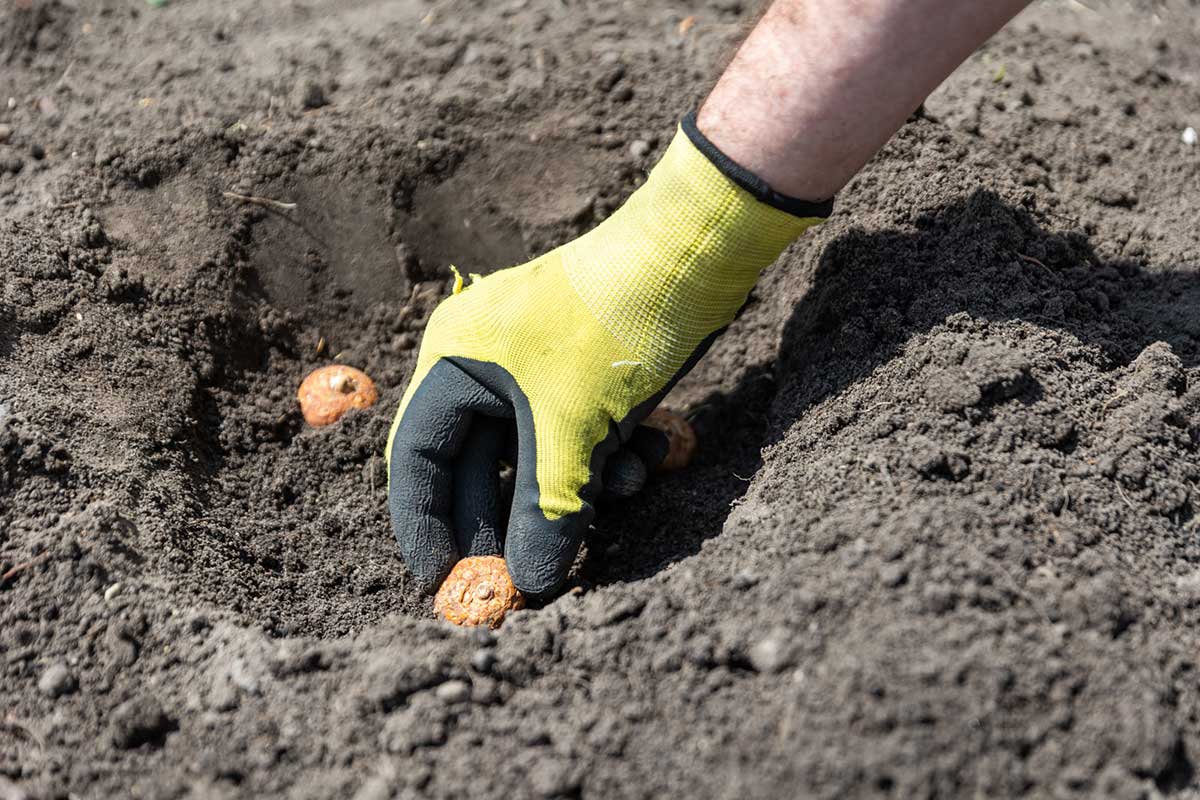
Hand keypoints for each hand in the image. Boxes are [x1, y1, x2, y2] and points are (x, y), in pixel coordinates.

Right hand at [387, 116, 826, 598]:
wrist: (694, 253)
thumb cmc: (614, 324)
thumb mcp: (575, 427)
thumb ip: (547, 510)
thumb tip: (528, 585)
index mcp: (454, 361)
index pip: (417, 458)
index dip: (426, 525)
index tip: (442, 585)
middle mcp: (485, 363)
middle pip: (480, 464)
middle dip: (513, 519)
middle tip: (528, 578)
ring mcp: (537, 367)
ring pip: (539, 455)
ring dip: (578, 486)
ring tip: (623, 489)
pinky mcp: (585, 373)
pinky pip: (579, 434)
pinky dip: (608, 456)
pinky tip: (651, 456)